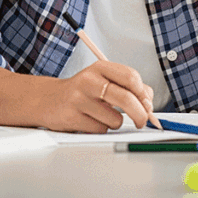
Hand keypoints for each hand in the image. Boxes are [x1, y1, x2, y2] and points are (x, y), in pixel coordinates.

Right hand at [35, 61, 154, 132]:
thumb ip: (127, 87)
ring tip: (102, 115)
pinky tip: (90, 120)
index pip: (131, 76)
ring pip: (115, 119)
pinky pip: (100, 129)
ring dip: (115, 122)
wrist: (48, 100)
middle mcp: (89, 80)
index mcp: (100, 67)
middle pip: (126, 98)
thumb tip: (148, 102)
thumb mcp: (103, 80)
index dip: (144, 93)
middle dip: (140, 114)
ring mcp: (79, 99)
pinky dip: (101, 128)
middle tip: (142, 121)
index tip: (147, 104)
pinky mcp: (72, 117)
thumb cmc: (82, 91)